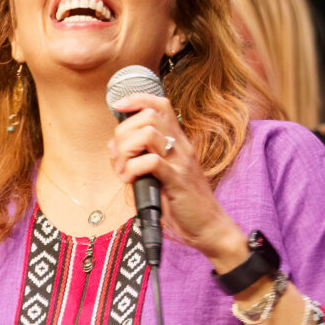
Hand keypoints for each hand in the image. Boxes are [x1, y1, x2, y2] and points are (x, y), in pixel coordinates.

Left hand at [110, 91, 245, 267]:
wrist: (208, 226)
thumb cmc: (183, 201)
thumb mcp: (162, 173)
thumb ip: (142, 157)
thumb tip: (115, 147)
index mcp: (178, 141)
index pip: (160, 104)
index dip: (136, 98)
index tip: (119, 106)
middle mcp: (181, 146)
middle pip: (148, 115)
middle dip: (123, 132)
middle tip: (119, 156)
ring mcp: (180, 162)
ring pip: (147, 134)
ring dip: (126, 151)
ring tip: (124, 171)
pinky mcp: (177, 180)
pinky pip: (151, 162)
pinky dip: (133, 169)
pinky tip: (131, 180)